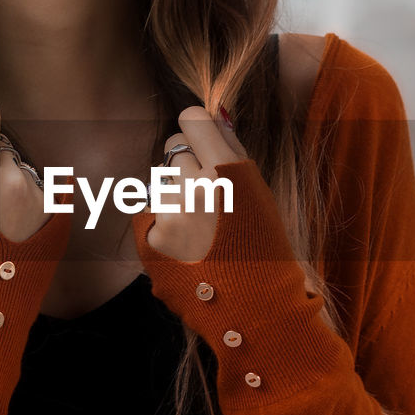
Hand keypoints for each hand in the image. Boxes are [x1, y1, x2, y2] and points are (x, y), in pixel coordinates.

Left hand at [139, 106, 248, 261]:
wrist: (251, 299)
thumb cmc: (261, 242)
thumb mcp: (258, 191)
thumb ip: (232, 150)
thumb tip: (215, 115)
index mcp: (227, 172)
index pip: (191, 120)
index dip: (197, 130)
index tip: (202, 141)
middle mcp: (196, 188)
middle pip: (172, 149)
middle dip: (186, 164)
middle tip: (206, 192)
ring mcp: (171, 214)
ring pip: (161, 181)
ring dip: (175, 195)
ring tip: (200, 225)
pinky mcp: (152, 238)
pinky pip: (152, 211)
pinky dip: (166, 222)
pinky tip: (188, 242)